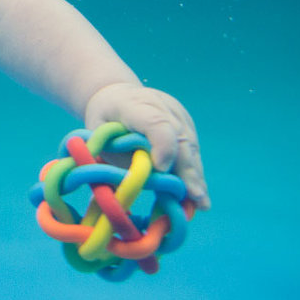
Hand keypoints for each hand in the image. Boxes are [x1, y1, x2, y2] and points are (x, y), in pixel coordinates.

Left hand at [83, 83, 209, 209]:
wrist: (115, 95)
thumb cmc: (104, 120)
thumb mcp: (99, 135)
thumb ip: (119, 153)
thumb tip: (143, 180)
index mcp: (134, 104)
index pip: (155, 123)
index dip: (162, 146)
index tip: (162, 169)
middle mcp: (162, 106)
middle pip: (180, 138)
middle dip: (187, 170)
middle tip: (193, 196)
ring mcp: (178, 115)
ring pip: (191, 147)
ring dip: (195, 177)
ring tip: (200, 203)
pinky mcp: (186, 124)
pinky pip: (192, 150)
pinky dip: (194, 173)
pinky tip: (199, 196)